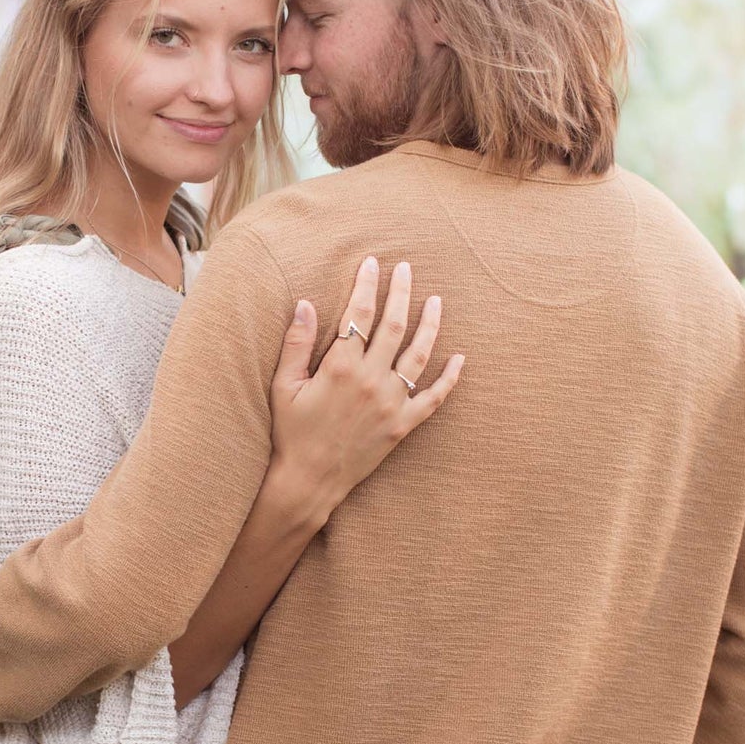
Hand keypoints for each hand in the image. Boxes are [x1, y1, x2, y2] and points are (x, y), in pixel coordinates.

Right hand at [267, 256, 464, 526]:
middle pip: (393, 325)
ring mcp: (391, 402)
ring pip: (419, 354)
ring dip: (430, 324)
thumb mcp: (284, 386)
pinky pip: (434, 398)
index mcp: (340, 366)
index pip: (358, 313)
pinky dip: (450, 378)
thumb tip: (303, 303)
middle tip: (406, 268)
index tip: (372, 263)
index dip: (366, 284)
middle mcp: (370, 380)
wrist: (310, 480)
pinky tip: (460, 359)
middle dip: (401, 292)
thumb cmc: (292, 432)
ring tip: (436, 301)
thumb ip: (295, 343)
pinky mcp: (403, 424)